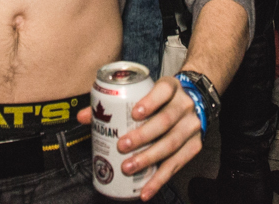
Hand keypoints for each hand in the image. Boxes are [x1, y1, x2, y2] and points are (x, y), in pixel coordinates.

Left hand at [76, 76, 202, 200]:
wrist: (193, 102)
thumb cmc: (161, 99)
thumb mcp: (144, 92)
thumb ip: (114, 102)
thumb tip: (84, 117)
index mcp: (171, 87)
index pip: (163, 91)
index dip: (150, 102)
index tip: (134, 114)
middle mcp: (184, 105)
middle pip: (165, 121)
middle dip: (143, 136)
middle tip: (122, 146)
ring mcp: (192, 126)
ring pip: (171, 143)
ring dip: (148, 158)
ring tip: (128, 167)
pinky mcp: (194, 146)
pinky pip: (176, 165)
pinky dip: (160, 179)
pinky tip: (146, 190)